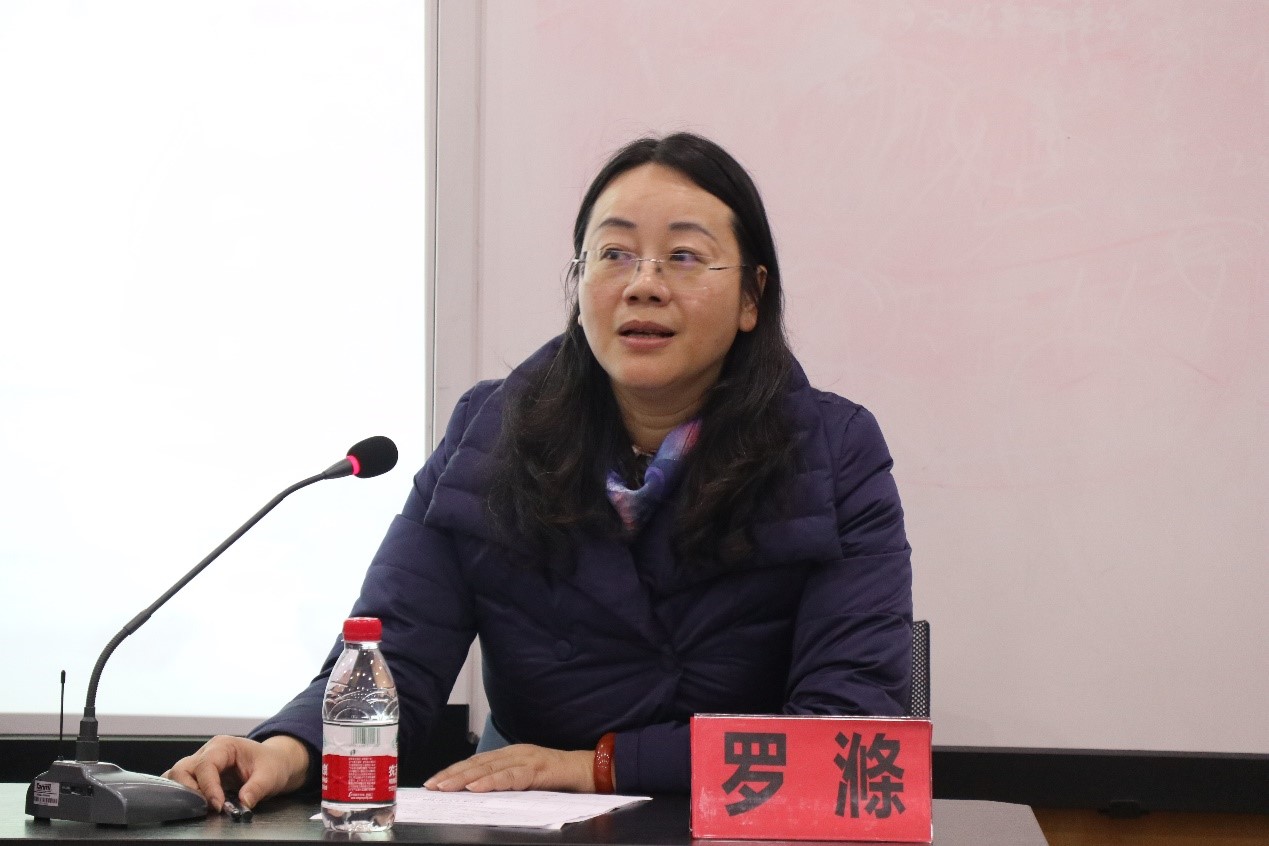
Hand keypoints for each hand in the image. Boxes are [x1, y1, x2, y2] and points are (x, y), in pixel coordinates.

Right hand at [163, 734, 309, 810]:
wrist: (274, 764)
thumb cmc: (271, 764)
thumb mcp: (270, 775)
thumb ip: (257, 789)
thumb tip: (243, 803)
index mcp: (223, 746)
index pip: (205, 766)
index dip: (208, 788)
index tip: (217, 806)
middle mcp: (207, 752)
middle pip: (182, 769)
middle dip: (189, 791)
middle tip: (205, 808)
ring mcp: (199, 764)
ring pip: (175, 777)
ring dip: (182, 794)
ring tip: (200, 807)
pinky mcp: (197, 777)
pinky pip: (180, 785)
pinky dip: (182, 796)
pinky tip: (195, 807)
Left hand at [424, 744, 594, 792]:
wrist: (588, 770)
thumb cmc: (557, 778)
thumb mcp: (525, 779)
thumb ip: (505, 782)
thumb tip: (477, 794)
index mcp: (510, 755)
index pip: (476, 762)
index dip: (454, 771)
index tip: (434, 781)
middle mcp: (515, 753)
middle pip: (477, 763)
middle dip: (452, 775)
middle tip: (432, 785)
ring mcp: (526, 758)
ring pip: (490, 768)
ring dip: (465, 778)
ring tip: (446, 786)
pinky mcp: (537, 769)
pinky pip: (511, 776)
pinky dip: (493, 781)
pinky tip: (477, 787)